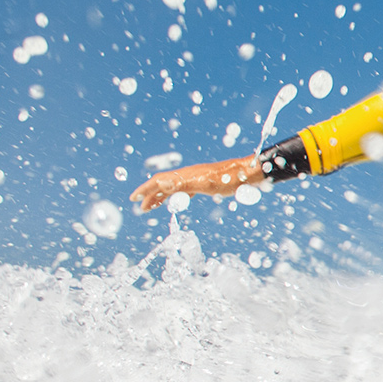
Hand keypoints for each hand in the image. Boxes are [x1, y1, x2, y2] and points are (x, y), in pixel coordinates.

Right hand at [129, 154, 262, 210]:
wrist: (249, 173)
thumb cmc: (229, 179)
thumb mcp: (205, 184)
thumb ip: (182, 183)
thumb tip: (160, 183)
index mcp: (186, 175)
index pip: (159, 181)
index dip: (145, 189)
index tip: (133, 199)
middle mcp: (189, 175)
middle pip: (163, 184)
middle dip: (150, 195)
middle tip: (140, 207)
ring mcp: (197, 178)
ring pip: (173, 187)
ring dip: (161, 196)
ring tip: (152, 207)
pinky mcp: (205, 182)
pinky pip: (184, 189)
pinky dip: (176, 196)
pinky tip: (177, 202)